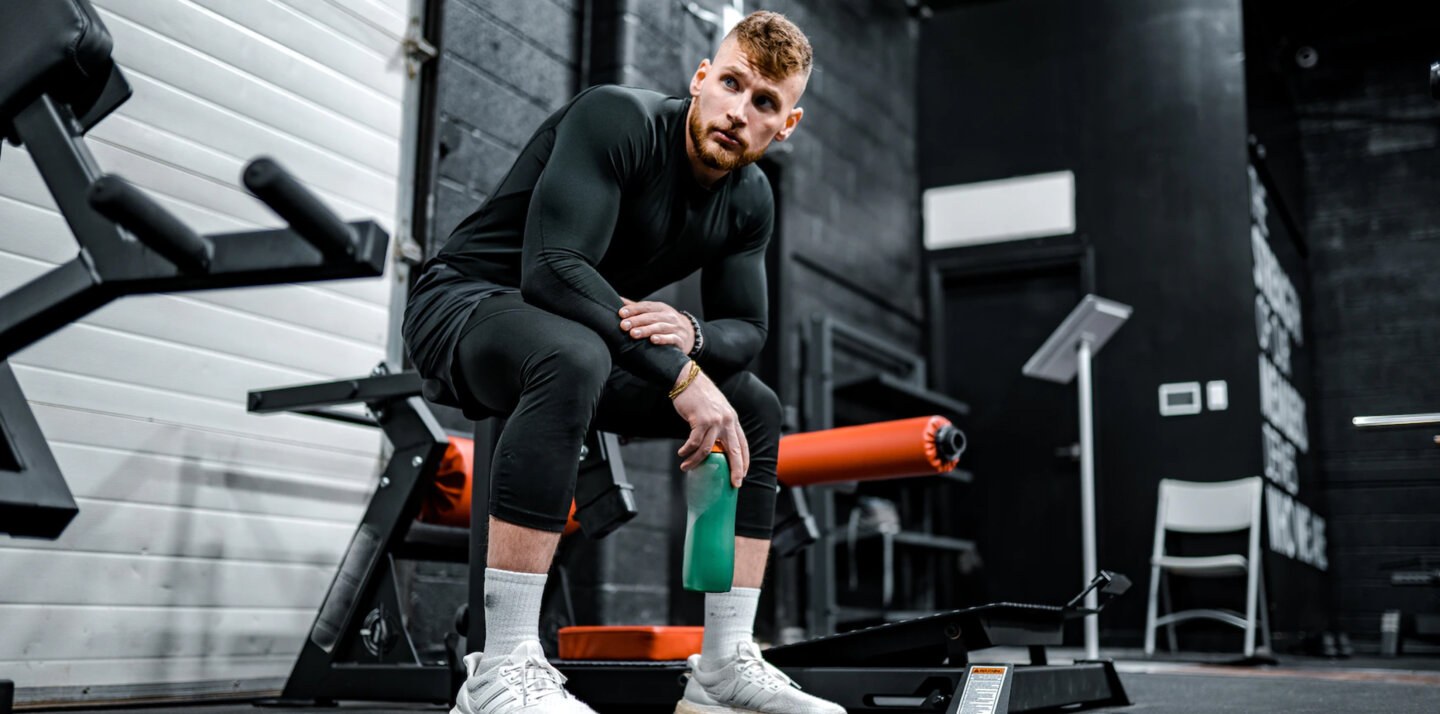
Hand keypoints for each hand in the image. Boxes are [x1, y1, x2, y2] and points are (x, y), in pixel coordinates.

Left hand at [618, 298, 694, 353]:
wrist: (689, 334)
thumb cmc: (666, 322)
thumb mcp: (654, 313)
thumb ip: (637, 308)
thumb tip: (618, 300)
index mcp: (661, 308)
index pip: (646, 306)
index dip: (633, 309)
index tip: (621, 313)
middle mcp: (669, 316)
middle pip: (651, 317)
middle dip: (636, 321)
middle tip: (624, 326)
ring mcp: (675, 327)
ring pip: (660, 327)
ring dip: (646, 330)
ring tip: (633, 334)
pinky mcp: (680, 340)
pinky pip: (671, 338)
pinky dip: (662, 339)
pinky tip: (653, 340)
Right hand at [669, 367, 748, 486]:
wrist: (688, 379)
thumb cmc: (700, 396)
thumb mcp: (716, 410)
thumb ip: (720, 425)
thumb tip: (715, 447)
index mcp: (733, 420)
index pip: (743, 444)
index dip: (744, 461)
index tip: (744, 475)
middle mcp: (727, 421)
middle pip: (734, 450)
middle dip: (736, 469)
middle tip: (734, 483)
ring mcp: (715, 420)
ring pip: (708, 449)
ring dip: (696, 461)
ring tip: (686, 467)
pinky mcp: (701, 420)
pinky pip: (694, 442)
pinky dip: (687, 450)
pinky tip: (681, 454)